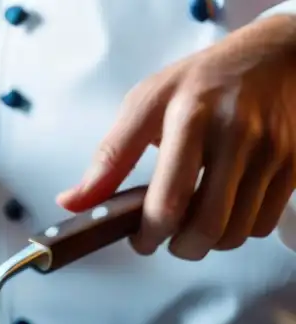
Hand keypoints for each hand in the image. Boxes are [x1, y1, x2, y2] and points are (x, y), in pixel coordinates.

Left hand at [57, 15, 295, 260]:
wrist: (277, 56)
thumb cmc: (202, 81)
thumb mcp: (146, 104)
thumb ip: (109, 158)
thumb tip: (71, 203)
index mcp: (191, 118)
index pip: (168, 202)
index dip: (148, 235)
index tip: (139, 239)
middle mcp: (236, 136)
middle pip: (206, 228)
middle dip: (180, 248)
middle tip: (167, 238)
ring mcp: (271, 152)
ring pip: (236, 233)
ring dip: (209, 242)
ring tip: (193, 222)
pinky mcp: (294, 165)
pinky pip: (262, 224)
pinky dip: (238, 230)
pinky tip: (224, 208)